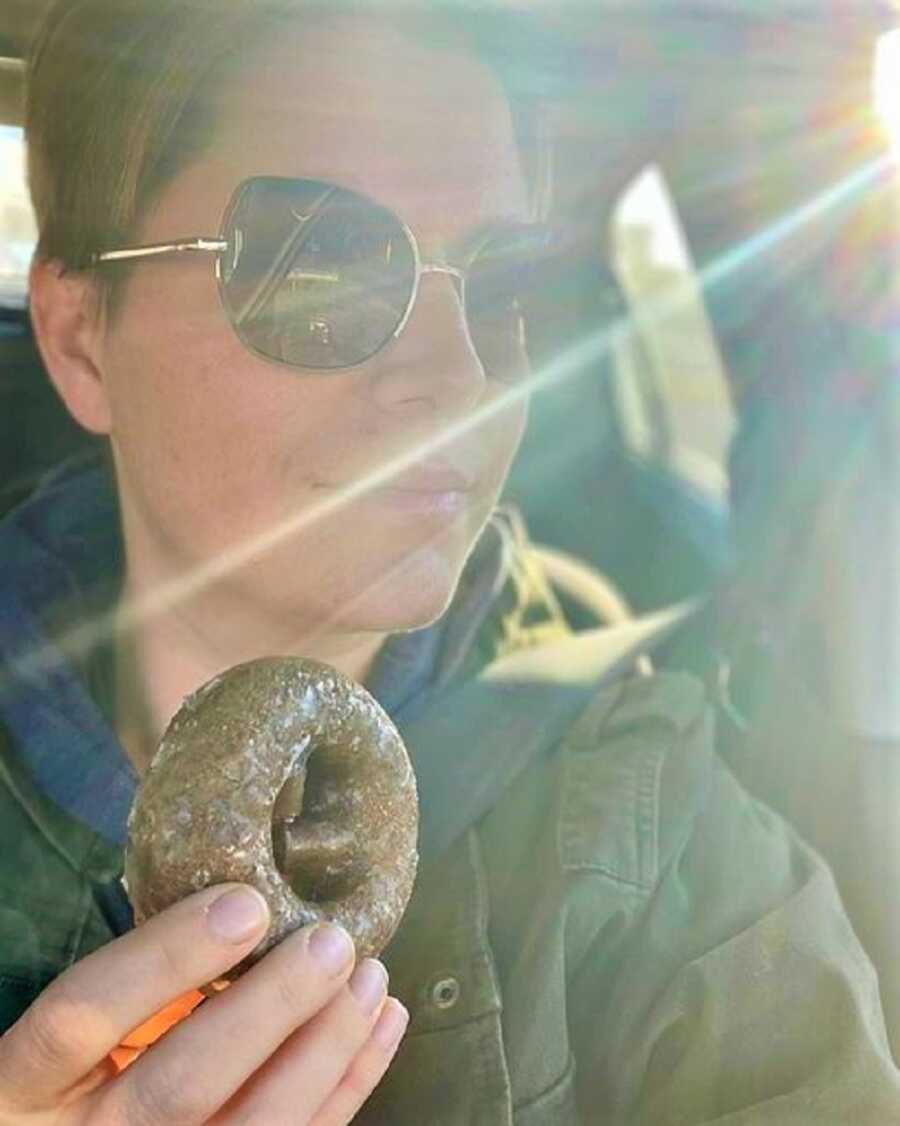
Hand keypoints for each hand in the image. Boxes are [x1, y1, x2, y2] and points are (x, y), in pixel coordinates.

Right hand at [0, 883, 407, 1123]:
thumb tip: (242, 906)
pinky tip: (382, 1027)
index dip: (166, 956)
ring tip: (370, 979)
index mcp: (26, 1085)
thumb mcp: (81, 1035)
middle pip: (180, 1084)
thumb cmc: (78, 1079)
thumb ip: (138, 987)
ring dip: (326, 1051)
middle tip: (332, 944)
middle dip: (269, 1010)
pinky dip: (349, 1087)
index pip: (83, 1015)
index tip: (248, 901)